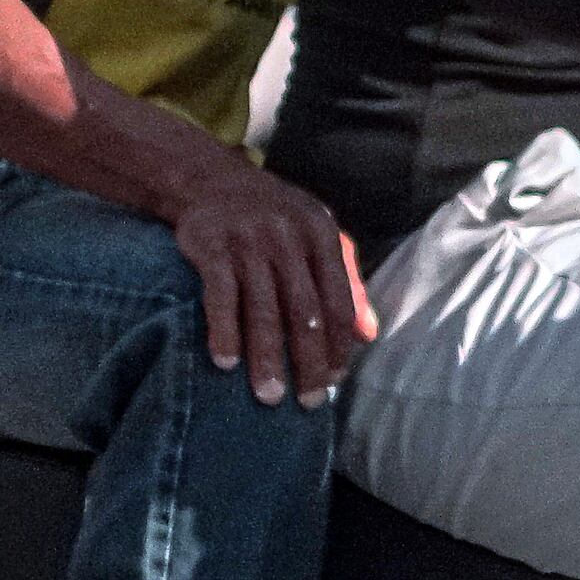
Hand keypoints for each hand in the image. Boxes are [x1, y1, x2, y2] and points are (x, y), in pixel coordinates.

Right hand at [164, 148, 374, 406]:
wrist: (210, 178)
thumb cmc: (274, 216)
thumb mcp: (316, 235)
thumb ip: (346, 280)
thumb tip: (370, 334)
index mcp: (321, 234)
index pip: (338, 300)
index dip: (338, 345)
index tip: (333, 381)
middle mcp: (287, 236)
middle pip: (304, 311)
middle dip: (307, 361)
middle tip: (307, 401)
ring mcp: (248, 240)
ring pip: (262, 309)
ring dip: (266, 357)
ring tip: (268, 395)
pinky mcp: (211, 245)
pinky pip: (219, 295)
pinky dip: (223, 331)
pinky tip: (225, 363)